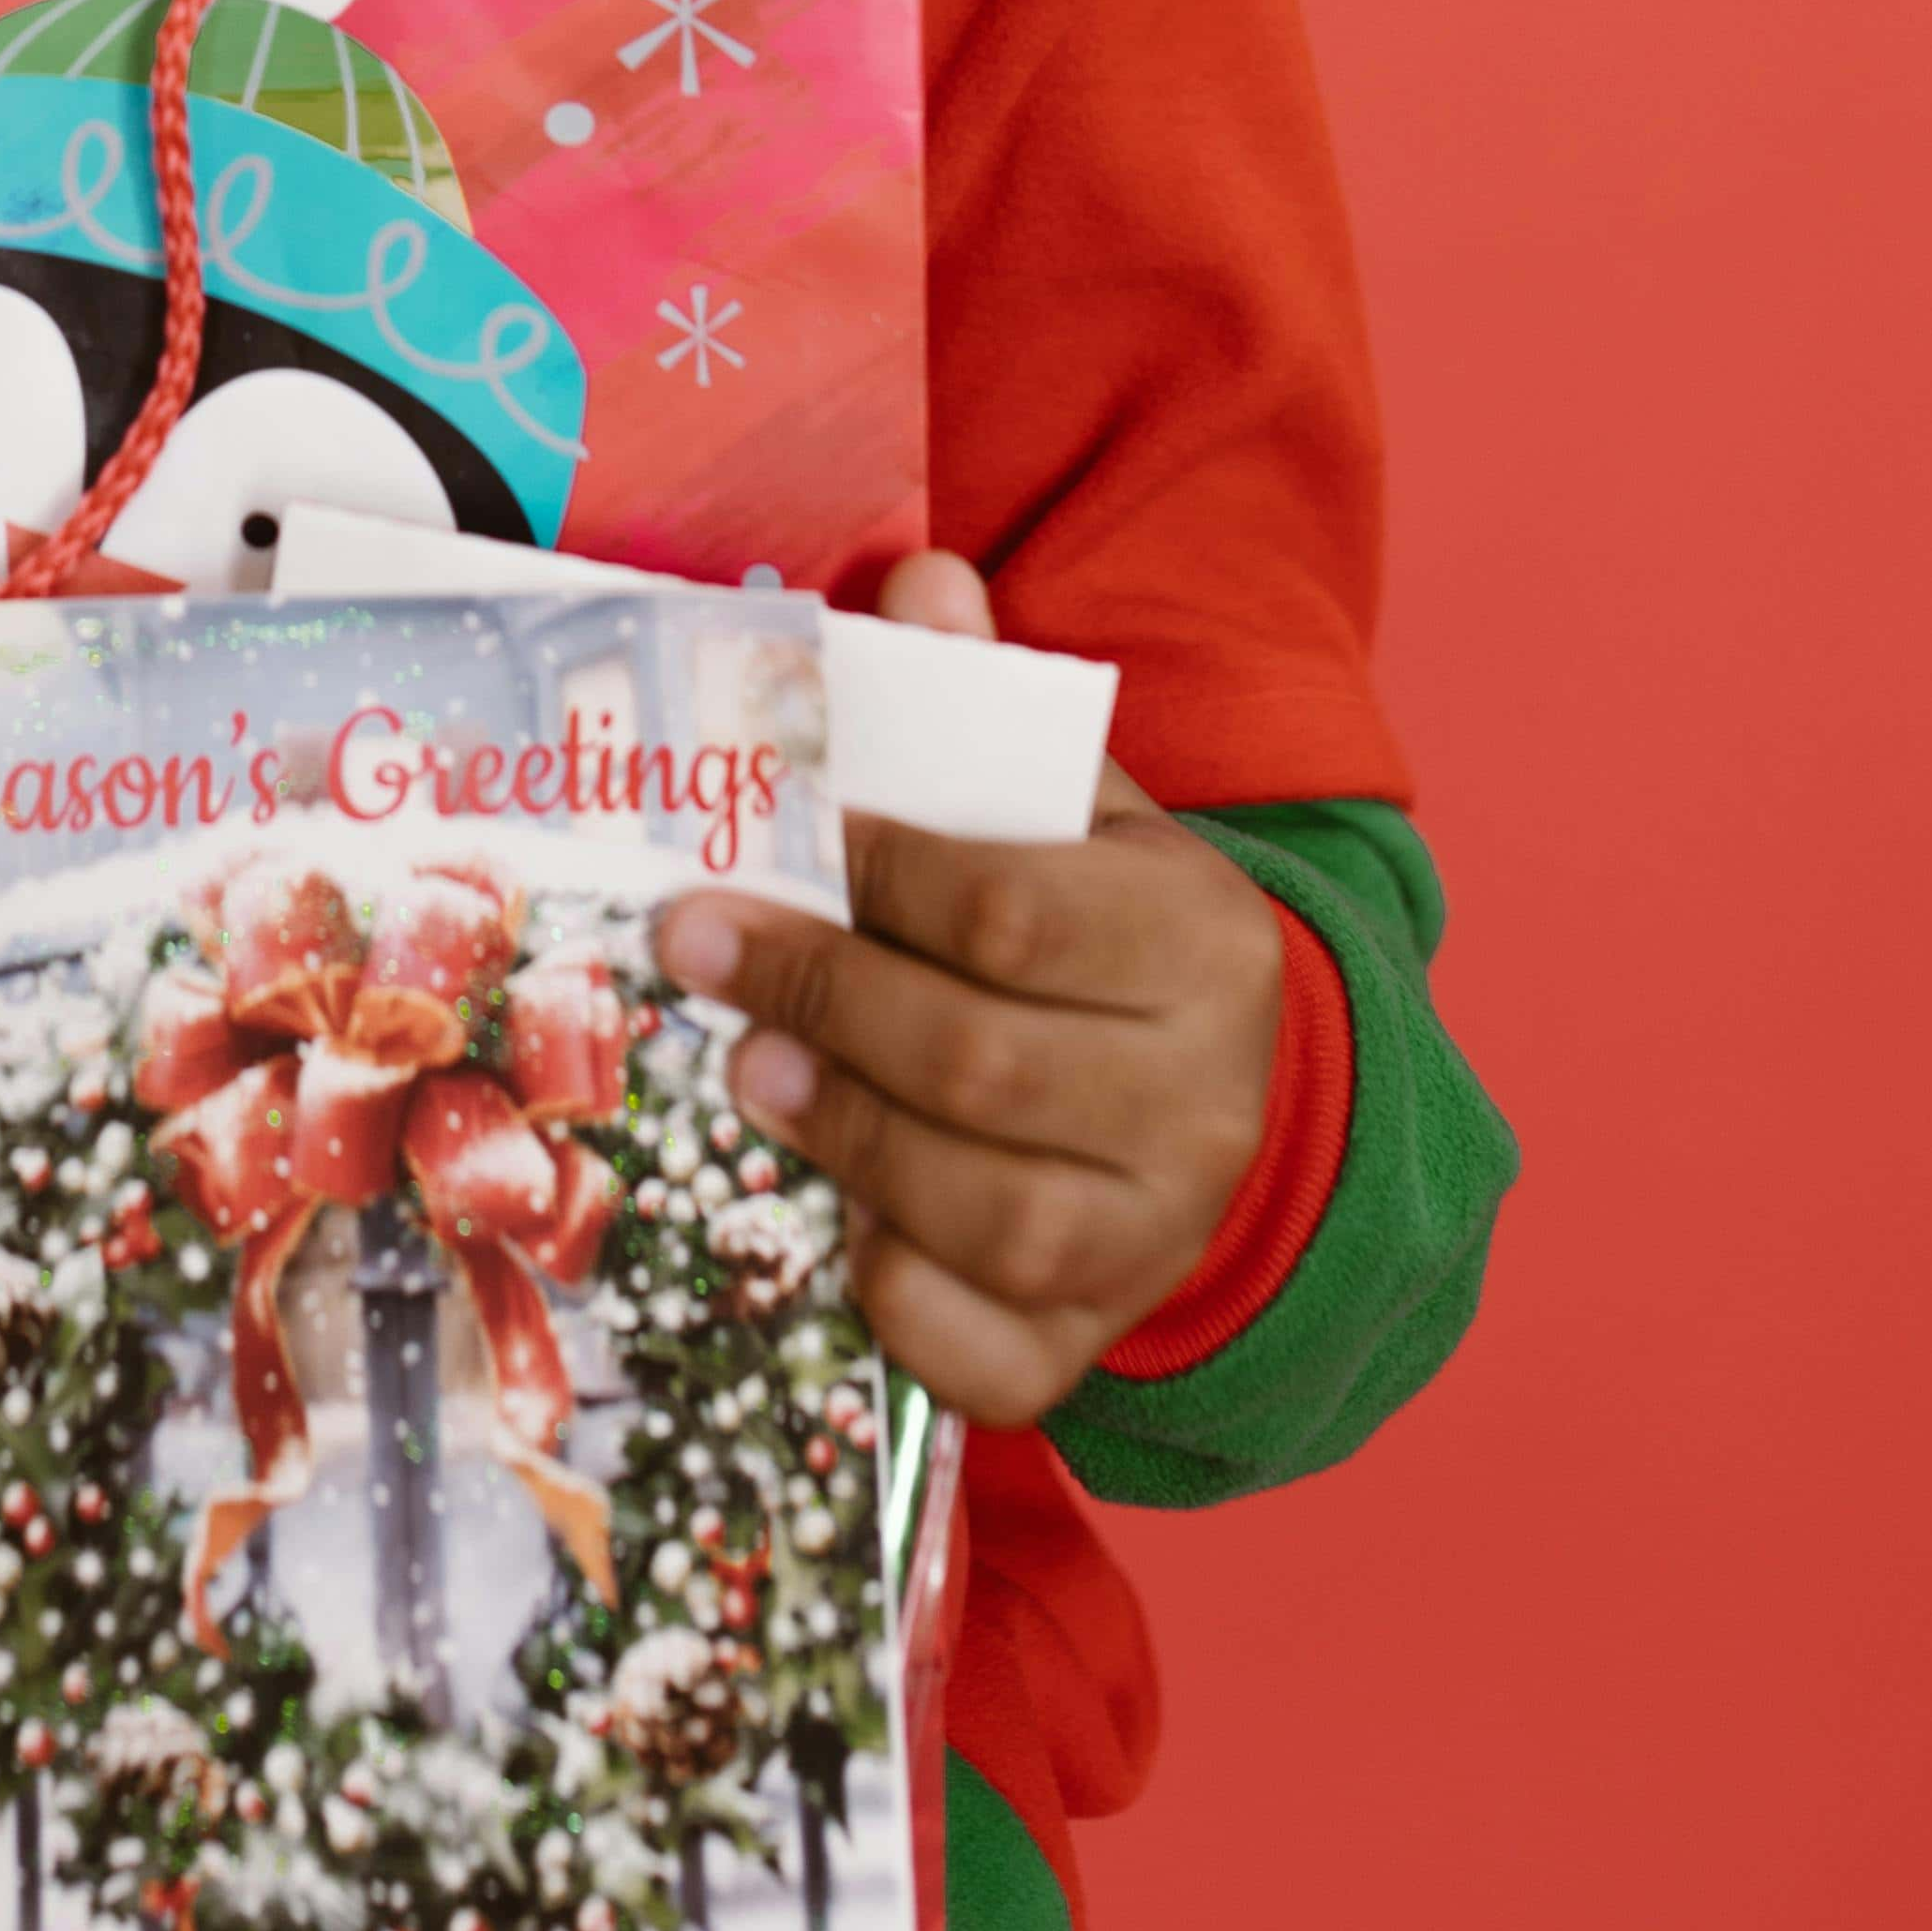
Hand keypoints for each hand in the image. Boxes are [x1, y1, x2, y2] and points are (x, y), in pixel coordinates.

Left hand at [652, 551, 1287, 1428]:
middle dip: (819, 999)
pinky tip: (845, 1228)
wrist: (1231, 1101)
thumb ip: (991, 700)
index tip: (781, 835)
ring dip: (841, 1136)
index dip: (877, 872)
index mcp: (1204, 940)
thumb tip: (918, 577)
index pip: (1016, 909)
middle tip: (700, 950)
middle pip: (983, 1061)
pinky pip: (993, 1353)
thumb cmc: (1109, 932)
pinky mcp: (1099, 1338)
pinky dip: (906, 1297)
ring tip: (748, 1071)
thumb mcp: (1079, 809)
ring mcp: (1161, 1234)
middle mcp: (1206, 1097)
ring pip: (987, 1214)